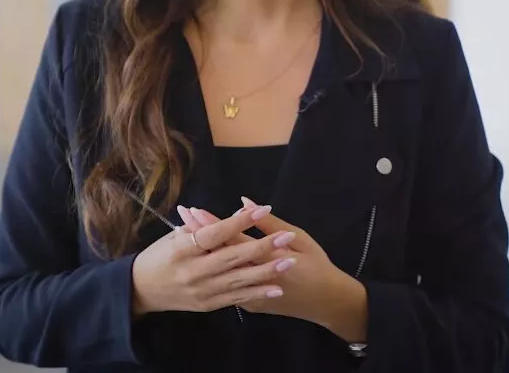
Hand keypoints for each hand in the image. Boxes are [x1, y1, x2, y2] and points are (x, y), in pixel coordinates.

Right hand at [130, 203, 297, 316]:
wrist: (141, 290)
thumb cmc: (159, 256)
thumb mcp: (174, 236)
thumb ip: (202, 227)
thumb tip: (235, 216)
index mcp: (182, 249)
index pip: (215, 233)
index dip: (239, 222)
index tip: (262, 209)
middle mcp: (193, 271)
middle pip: (232, 257)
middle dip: (262, 247)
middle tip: (286, 237)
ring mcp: (201, 290)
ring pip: (238, 280)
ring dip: (266, 271)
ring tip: (289, 262)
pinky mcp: (207, 305)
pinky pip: (236, 298)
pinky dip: (257, 293)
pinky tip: (275, 287)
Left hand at [183, 197, 368, 341]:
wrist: (326, 303)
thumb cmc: (317, 266)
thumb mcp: (300, 238)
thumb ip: (270, 224)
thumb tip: (245, 203)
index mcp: (268, 260)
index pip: (233, 239)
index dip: (212, 224)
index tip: (194, 210)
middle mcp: (255, 280)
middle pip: (220, 255)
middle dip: (199, 235)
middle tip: (182, 217)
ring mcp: (249, 296)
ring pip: (219, 271)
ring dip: (202, 253)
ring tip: (183, 235)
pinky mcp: (249, 305)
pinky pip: (226, 286)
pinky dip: (212, 270)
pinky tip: (200, 257)